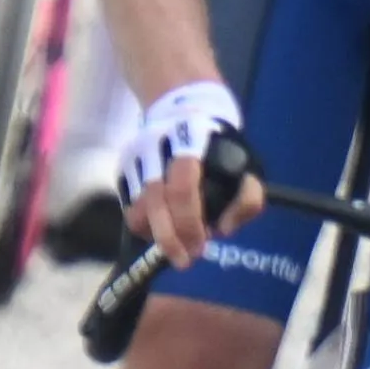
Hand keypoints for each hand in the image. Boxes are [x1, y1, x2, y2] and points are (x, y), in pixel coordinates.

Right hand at [122, 80, 254, 262]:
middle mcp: (156, 146)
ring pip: (135, 208)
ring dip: (155, 234)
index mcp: (190, 140)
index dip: (189, 223)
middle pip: (153, 201)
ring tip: (175, 243)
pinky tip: (164, 228)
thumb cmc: (219, 146)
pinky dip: (145, 224)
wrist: (183, 108)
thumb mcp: (247, 165)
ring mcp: (134, 155)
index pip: (183, 188)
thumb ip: (247, 200)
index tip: (200, 247)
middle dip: (168, 238)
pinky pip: (128, 206)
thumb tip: (223, 230)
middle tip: (184, 260)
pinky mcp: (122, 165)